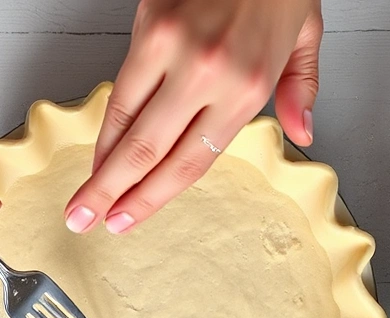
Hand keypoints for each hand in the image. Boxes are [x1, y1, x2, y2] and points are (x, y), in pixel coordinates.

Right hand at [64, 0, 322, 234]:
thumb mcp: (306, 34)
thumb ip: (301, 88)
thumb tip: (303, 131)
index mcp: (248, 86)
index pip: (192, 161)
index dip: (156, 198)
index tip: (131, 219)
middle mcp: (207, 74)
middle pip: (151, 152)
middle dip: (114, 194)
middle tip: (88, 221)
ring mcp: (173, 49)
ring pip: (127, 123)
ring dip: (101, 165)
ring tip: (83, 197)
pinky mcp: (149, 25)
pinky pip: (120, 85)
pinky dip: (106, 121)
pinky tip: (98, 146)